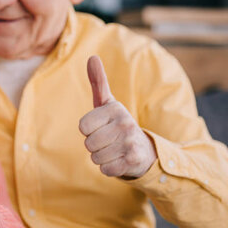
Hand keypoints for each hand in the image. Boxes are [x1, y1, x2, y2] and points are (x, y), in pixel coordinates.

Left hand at [79, 56, 156, 177]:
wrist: (144, 149)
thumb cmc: (117, 124)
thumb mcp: (108, 103)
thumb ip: (98, 82)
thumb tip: (92, 57)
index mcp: (115, 109)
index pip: (83, 126)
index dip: (88, 130)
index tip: (101, 127)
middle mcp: (125, 124)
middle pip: (88, 144)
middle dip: (94, 145)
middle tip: (108, 141)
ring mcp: (130, 142)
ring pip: (95, 158)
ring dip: (101, 157)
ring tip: (114, 150)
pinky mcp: (133, 160)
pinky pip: (105, 170)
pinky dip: (109, 168)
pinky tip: (119, 160)